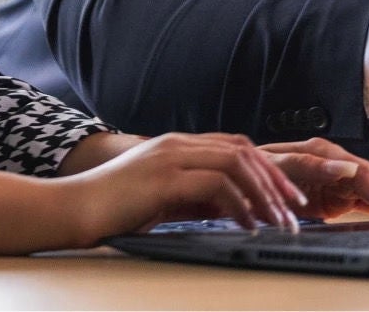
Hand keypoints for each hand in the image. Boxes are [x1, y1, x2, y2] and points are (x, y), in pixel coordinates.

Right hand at [55, 132, 306, 243]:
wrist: (73, 208)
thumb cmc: (114, 207)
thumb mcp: (163, 197)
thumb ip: (194, 194)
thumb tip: (232, 207)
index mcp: (178, 145)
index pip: (235, 146)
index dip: (267, 169)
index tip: (287, 196)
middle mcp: (177, 144)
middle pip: (243, 150)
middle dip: (275, 180)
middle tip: (295, 209)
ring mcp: (170, 158)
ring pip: (236, 163)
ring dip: (264, 194)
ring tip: (278, 221)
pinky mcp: (163, 179)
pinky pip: (215, 185)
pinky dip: (240, 205)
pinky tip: (248, 224)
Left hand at [258, 137, 368, 218]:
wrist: (241, 179)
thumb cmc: (255, 168)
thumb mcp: (278, 164)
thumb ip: (311, 164)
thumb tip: (347, 168)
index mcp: (322, 152)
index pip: (362, 173)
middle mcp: (334, 162)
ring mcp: (336, 178)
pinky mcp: (336, 195)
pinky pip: (364, 199)